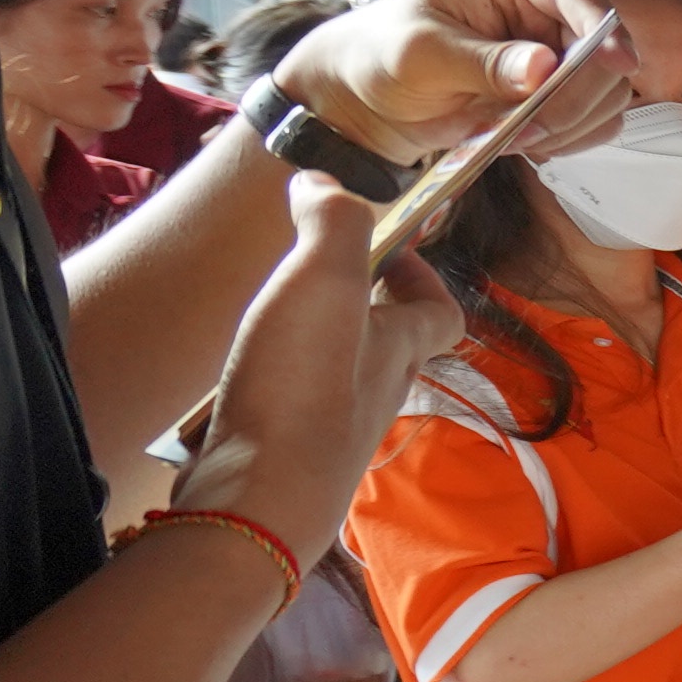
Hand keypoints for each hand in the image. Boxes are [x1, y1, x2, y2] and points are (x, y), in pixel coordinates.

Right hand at [166, 181, 457, 549]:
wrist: (257, 500)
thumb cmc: (302, 390)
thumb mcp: (323, 281)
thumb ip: (331, 223)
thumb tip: (322, 181)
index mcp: (399, 349)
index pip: (441, 312)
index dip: (425, 278)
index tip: (390, 248)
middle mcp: (377, 392)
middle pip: (390, 343)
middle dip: (364, 303)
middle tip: (317, 273)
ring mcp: (331, 430)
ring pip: (340, 376)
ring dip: (316, 341)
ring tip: (273, 313)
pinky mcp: (284, 455)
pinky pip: (292, 407)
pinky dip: (274, 382)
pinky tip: (240, 372)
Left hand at [280, 0, 626, 168]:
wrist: (370, 92)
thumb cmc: (382, 53)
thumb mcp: (418, 54)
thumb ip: (480, 62)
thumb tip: (542, 70)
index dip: (604, 28)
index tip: (619, 64)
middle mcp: (546, 6)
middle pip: (603, 52)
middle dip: (573, 98)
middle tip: (526, 131)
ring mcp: (558, 49)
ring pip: (607, 91)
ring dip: (570, 125)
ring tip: (512, 138)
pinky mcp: (561, 90)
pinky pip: (595, 119)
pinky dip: (569, 139)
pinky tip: (523, 141)